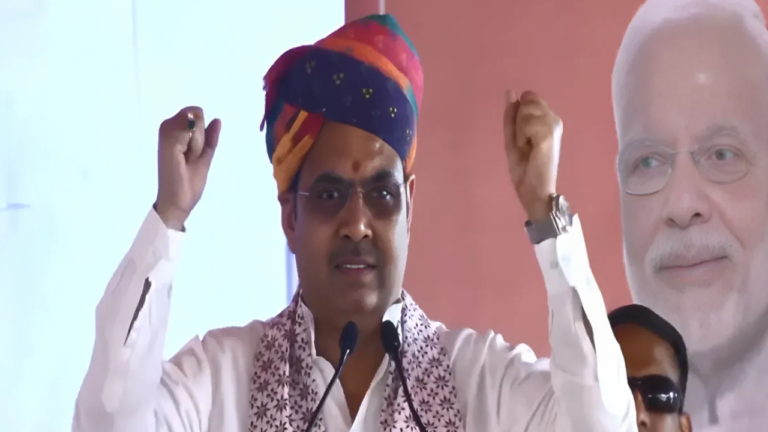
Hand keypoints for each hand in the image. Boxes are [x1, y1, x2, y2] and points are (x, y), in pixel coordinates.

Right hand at [155, 107, 221, 229]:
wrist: (176, 202)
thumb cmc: (188, 183)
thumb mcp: (204, 157)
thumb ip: (210, 139)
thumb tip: (217, 120)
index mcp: (174, 132)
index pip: (197, 115)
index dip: (202, 134)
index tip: (194, 152)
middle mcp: (167, 127)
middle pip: (196, 114)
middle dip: (200, 137)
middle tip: (191, 157)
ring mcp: (165, 132)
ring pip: (195, 121)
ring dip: (198, 143)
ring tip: (187, 160)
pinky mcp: (167, 138)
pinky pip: (190, 128)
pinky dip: (195, 145)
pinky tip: (186, 158)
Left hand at [503, 90, 562, 221]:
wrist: (534, 190)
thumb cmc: (525, 168)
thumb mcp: (513, 137)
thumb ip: (512, 115)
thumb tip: (510, 92)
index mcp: (548, 119)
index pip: (529, 98)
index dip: (519, 116)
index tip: (522, 136)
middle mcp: (555, 119)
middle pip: (528, 100)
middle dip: (519, 122)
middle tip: (524, 143)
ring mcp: (554, 125)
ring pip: (527, 110)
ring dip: (520, 130)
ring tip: (527, 147)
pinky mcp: (550, 133)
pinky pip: (527, 122)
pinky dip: (522, 136)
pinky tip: (529, 148)